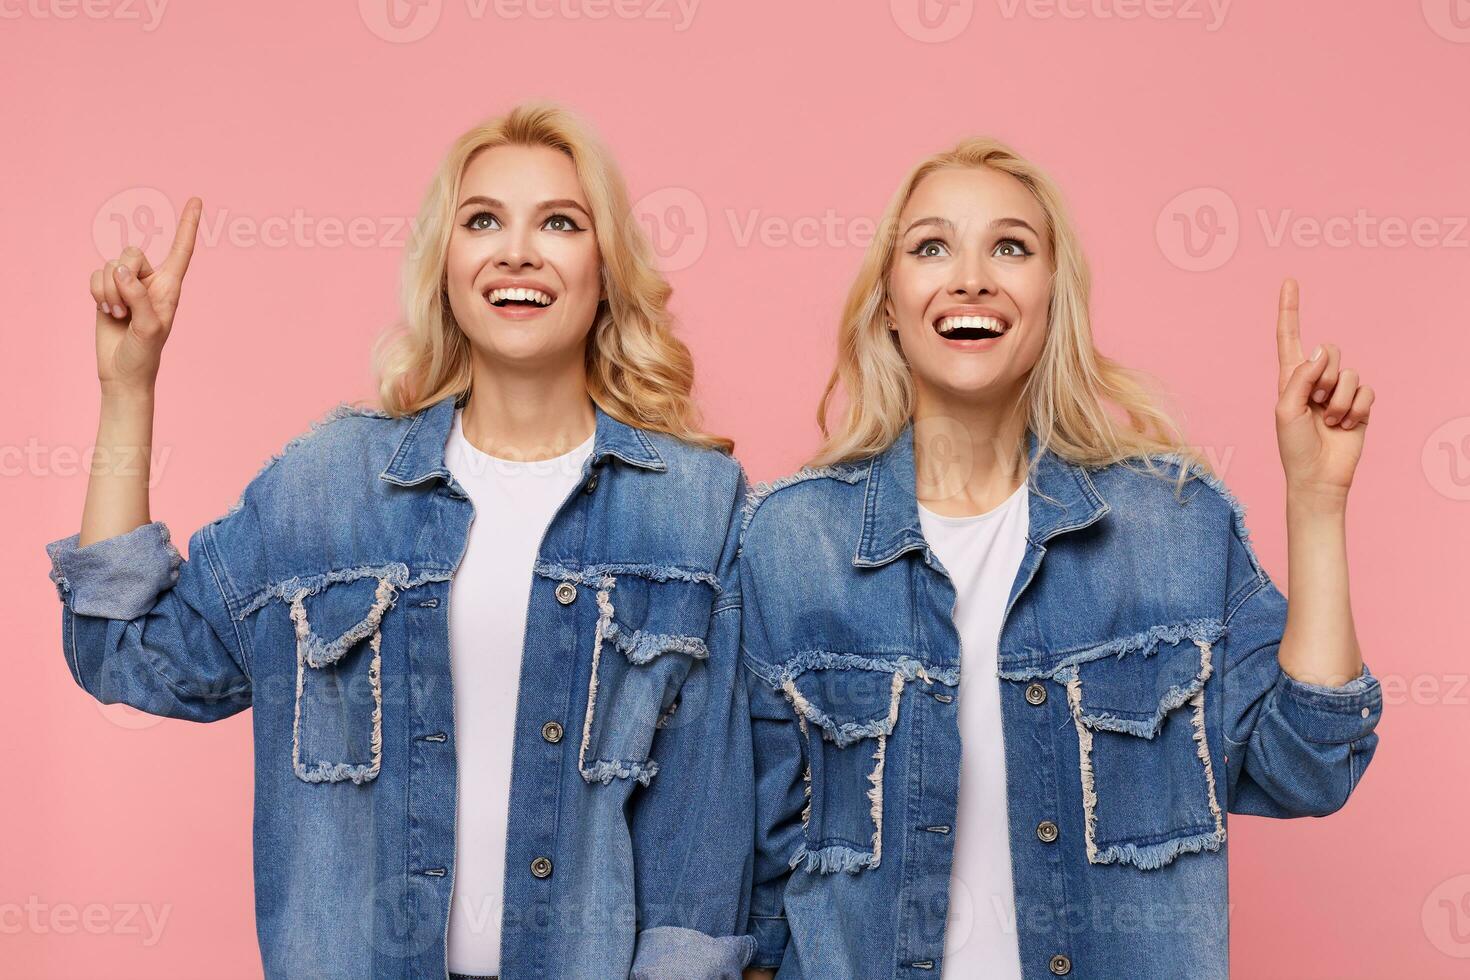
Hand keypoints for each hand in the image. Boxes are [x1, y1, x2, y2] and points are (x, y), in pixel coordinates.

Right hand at [88, 196, 201, 396]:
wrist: (122, 372)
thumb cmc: (144, 353)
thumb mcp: (148, 328)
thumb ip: (138, 297)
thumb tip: (122, 271)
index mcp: (170, 286)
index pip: (182, 250)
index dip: (187, 224)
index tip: (197, 199)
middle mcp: (150, 280)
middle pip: (131, 253)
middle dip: (122, 279)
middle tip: (127, 310)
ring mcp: (127, 284)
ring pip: (110, 265)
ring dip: (108, 293)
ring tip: (119, 315)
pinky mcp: (106, 290)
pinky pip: (94, 275)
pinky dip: (96, 294)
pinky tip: (106, 312)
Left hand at [1273, 278, 1373, 499]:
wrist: (1318, 476)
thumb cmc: (1294, 446)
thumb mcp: (1285, 410)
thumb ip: (1300, 377)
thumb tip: (1320, 349)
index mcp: (1290, 378)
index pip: (1289, 338)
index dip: (1290, 310)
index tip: (1289, 281)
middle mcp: (1315, 379)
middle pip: (1329, 350)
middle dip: (1324, 377)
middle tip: (1316, 405)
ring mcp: (1339, 391)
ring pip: (1350, 372)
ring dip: (1339, 401)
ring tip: (1329, 421)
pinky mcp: (1360, 404)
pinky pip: (1367, 390)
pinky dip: (1356, 409)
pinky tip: (1346, 426)